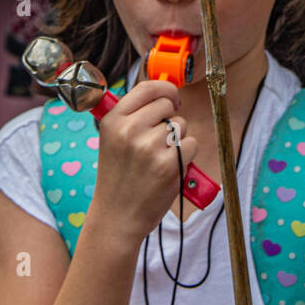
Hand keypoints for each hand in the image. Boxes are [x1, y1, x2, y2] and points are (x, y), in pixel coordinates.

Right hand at [91, 79, 196, 244]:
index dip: (165, 89)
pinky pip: (191, 144)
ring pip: (181, 125)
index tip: (172, 99)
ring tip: (158, 159)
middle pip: (168, 105)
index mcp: (113, 120)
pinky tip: (169, 168)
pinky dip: (187, 155)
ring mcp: (150, 147)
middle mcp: (130, 130)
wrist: (117, 217)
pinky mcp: (169, 165)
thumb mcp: (113, 140)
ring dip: (178, 139)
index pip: (147, 87)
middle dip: (170, 118)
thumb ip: (133, 115)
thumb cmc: (118, 177)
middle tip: (159, 140)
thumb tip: (166, 94)